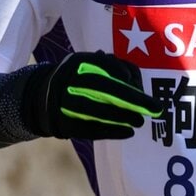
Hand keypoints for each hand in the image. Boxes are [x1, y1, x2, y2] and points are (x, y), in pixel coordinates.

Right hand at [23, 51, 163, 139]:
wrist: (41, 99)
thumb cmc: (77, 80)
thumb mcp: (88, 66)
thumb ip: (111, 68)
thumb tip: (134, 81)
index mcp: (77, 62)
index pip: (101, 63)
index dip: (120, 71)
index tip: (135, 81)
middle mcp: (70, 81)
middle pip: (103, 88)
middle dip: (131, 98)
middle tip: (153, 108)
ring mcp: (66, 103)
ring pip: (98, 110)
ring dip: (123, 116)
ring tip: (140, 121)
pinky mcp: (66, 124)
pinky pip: (92, 129)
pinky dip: (112, 131)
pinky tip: (128, 132)